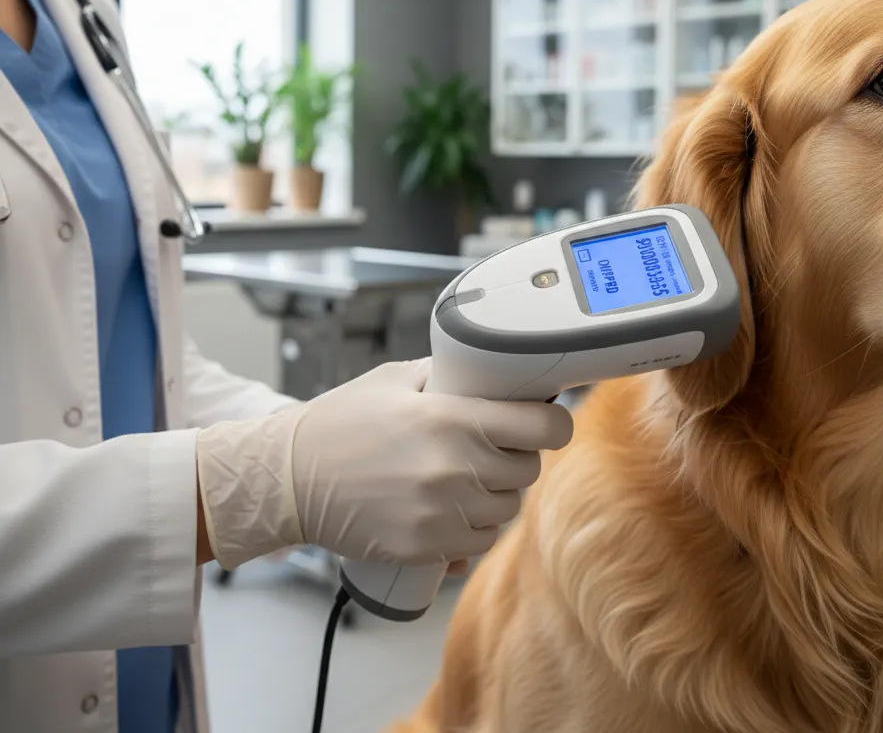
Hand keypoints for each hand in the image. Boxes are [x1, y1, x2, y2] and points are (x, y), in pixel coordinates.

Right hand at [196, 360, 572, 569]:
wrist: (288, 478)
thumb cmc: (339, 424)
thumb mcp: (394, 380)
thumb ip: (447, 376)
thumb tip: (489, 375)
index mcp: (453, 418)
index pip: (543, 427)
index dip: (554, 423)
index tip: (549, 422)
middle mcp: (455, 467)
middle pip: (528, 470)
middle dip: (518, 457)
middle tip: (493, 448)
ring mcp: (442, 513)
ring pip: (506, 510)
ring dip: (496, 495)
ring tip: (464, 479)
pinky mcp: (426, 547)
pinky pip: (477, 543)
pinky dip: (472, 529)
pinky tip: (450, 510)